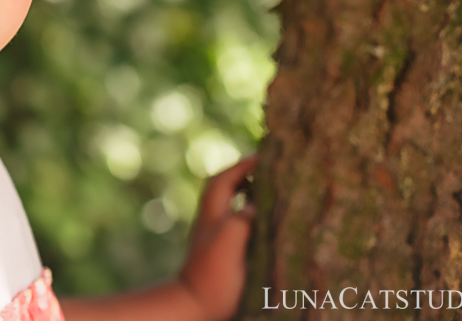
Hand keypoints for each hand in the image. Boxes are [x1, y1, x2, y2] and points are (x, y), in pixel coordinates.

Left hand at [178, 155, 255, 320]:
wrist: (195, 307)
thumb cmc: (213, 276)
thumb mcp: (229, 243)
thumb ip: (240, 220)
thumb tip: (252, 205)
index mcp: (212, 216)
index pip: (223, 179)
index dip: (242, 166)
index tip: (262, 156)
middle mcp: (209, 223)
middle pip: (221, 189)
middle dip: (241, 174)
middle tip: (264, 169)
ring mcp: (213, 238)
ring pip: (227, 206)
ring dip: (243, 193)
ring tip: (266, 189)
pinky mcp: (219, 254)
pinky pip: (232, 223)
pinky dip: (245, 215)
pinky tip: (260, 222)